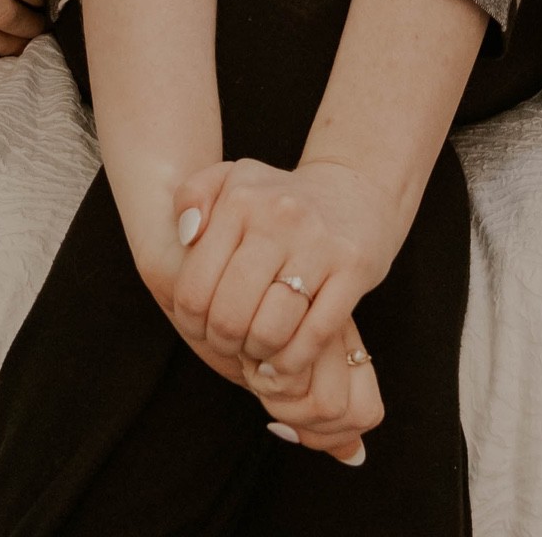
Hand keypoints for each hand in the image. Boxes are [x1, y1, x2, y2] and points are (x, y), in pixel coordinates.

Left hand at [168, 158, 396, 462]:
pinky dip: (294, 360)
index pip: (194, 289)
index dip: (191, 324)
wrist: (355, 189)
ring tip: (259, 347)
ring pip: (270, 331)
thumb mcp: (232, 181)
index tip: (203, 328)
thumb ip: (192, 196)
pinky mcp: (353, 266)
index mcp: (240, 200)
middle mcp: (278, 217)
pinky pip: (315, 334)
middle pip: (230, 316)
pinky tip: (287, 358)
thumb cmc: (280, 199)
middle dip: (224, 343)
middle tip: (231, 342)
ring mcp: (318, 243)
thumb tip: (187, 237)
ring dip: (259, 354)